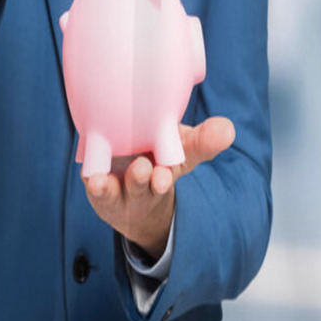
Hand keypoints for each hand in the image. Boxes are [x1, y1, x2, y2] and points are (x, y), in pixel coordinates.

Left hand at [82, 117, 235, 261]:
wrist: (134, 190)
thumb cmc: (160, 158)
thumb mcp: (184, 148)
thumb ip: (204, 139)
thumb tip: (228, 130)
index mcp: (166, 169)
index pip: (169, 172)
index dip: (165, 175)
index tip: (163, 176)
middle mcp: (142, 183)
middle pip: (143, 185)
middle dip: (144, 180)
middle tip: (143, 170)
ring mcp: (120, 187)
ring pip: (118, 188)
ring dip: (114, 184)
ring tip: (107, 178)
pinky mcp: (99, 187)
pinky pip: (96, 187)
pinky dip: (96, 185)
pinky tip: (93, 180)